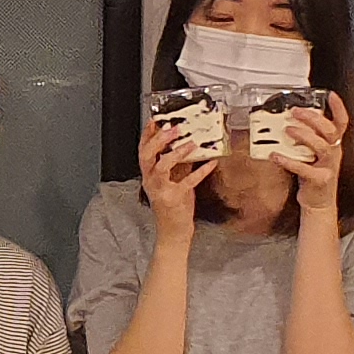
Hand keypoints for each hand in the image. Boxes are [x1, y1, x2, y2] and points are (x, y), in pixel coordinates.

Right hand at [137, 109, 215, 228]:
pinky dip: (200, 171)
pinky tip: (210, 163)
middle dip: (159, 139)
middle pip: (147, 155)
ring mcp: (161, 190)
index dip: (147, 134)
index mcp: (149, 175)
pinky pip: (187, 182)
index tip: (156, 120)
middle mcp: (151, 181)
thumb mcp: (172, 181)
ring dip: (176, 153)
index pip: (143, 150)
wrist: (173, 232)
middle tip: (173, 127)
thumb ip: (177, 164)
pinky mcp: (175, 199)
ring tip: (191, 143)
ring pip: (162, 167)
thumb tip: (187, 145)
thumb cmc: (172, 207)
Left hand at [274, 94, 345, 212]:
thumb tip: (288, 121)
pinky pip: (304, 168)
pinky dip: (288, 161)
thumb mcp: (313, 154)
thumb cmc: (314, 175)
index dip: (338, 108)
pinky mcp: (319, 180)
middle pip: (330, 131)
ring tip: (287, 130)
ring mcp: (328, 167)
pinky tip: (276, 155)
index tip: (330, 95)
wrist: (319, 203)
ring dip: (304, 135)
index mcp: (333, 144)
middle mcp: (334, 153)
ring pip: (321, 146)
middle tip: (295, 112)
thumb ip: (306, 138)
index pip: (341, 123)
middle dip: (313, 119)